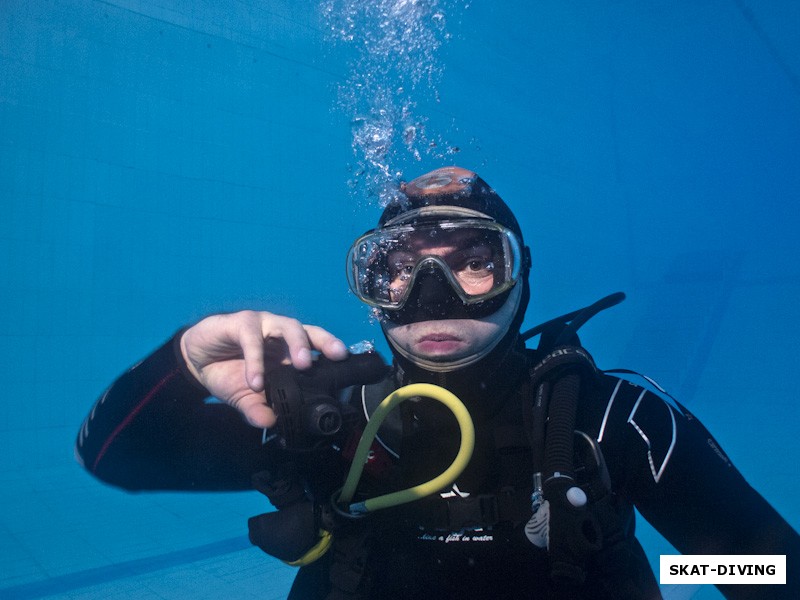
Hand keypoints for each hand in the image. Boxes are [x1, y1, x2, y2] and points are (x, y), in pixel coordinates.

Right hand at [179, 311, 348, 427]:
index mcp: (286, 349)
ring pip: (287, 325)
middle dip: (324, 342)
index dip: (332, 350)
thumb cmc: (227, 374)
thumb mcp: (244, 398)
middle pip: (308, 330)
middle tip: (335, 357)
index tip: (348, 363)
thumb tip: (271, 424)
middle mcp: (279, 333)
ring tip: (302, 365)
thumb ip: (257, 409)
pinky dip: (255, 360)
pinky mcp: (239, 323)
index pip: (315, 345)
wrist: (195, 360)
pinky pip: (251, 338)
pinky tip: (254, 381)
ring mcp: (262, 324)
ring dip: (297, 343)